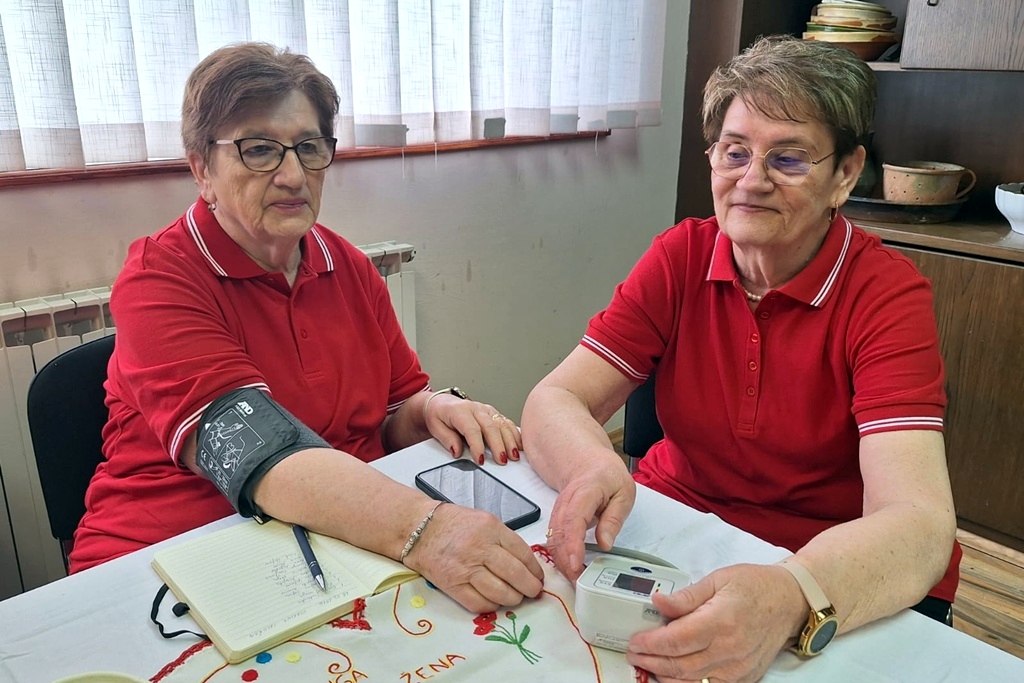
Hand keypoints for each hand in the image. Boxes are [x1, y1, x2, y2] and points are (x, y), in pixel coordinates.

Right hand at [403, 503, 544, 612]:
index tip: (538, 577)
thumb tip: (528, 565)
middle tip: (534, 592)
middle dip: (530, 588)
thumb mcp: (485, 521)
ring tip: (516, 597)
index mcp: (491, 529)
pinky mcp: (452, 585)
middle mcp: (479, 548)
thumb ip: (505, 540)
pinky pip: (479, 603)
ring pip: (500, 592)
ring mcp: (465, 568)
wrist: (420, 530)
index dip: (535, 569)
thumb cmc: (456, 525)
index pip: (523, 553)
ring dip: (513, 599)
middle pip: (515, 574)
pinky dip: (491, 606)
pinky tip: (495, 601)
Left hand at [424, 395, 522, 464]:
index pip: (472, 429)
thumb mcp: (436, 428)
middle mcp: (476, 408)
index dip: (477, 446)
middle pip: (491, 427)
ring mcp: (486, 410)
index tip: (481, 460)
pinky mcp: (493, 413)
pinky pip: (506, 422)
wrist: (441, 403)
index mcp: (460, 411)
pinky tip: (519, 444)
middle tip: (502, 461)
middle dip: (498, 445)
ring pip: (502, 423)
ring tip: (514, 455)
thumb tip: (457, 451)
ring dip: (510, 440)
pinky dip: (514, 433)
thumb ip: (447, 439)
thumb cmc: (439, 415)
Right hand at [545, 453, 634, 582]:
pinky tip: (567, 568)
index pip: (574, 520)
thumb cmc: (607, 477)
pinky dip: (558, 555)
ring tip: (574, 579)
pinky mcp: (556, 519)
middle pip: (559, 533)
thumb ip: (614, 518)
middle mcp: (566, 502)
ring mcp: (558, 510)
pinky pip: (553, 539)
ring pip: (552, 538)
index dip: (573, 544)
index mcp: (585, 491)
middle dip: (565, 560)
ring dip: (560, 561)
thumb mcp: (623, 492)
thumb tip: (605, 543)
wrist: (587, 463)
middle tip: (577, 581)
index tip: (575, 563)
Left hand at [626, 564, 805, 682]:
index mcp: (721, 621)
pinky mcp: (744, 677)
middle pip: (680, 665)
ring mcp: (738, 668)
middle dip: (651, 661)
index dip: (651, 643)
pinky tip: (673, 677)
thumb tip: (658, 601)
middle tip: (634, 652)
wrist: (789, 602)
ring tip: (648, 665)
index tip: (635, 640)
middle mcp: (731, 649)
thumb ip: (686, 596)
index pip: (676, 640)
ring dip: (665, 677)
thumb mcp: (718, 580)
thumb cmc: (755, 586)